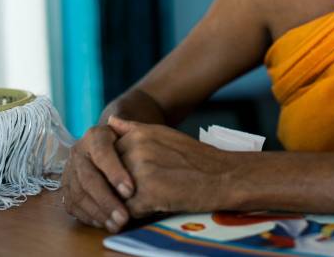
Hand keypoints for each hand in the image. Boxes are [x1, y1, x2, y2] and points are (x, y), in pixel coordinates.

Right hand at [61, 124, 134, 231]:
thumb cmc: (130, 142)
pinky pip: (74, 206)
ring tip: (117, 225)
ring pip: (79, 195)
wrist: (114, 144)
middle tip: (124, 217)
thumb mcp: (134, 132)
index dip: (115, 173)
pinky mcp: (66, 188)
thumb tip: (116, 122)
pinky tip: (105, 224)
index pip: (102, 154)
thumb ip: (131, 129)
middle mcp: (78, 152)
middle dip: (107, 200)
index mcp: (94, 136)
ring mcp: (69, 171)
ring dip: (98, 213)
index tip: (130, 190)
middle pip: (89, 179)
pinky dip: (89, 217)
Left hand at [109, 116, 236, 216]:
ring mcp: (139, 172)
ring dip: (129, 200)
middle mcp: (135, 149)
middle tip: (150, 186)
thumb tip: (111, 120)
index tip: (141, 173)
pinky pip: (128, 211)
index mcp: (137, 134)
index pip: (109, 157)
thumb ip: (134, 128)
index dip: (122, 170)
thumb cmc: (196, 157)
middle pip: (110, 176)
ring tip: (154, 194)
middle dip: (122, 186)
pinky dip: (139, 213)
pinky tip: (158, 204)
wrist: (223, 175)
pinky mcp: (147, 194)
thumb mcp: (163, 133)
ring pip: (117, 194)